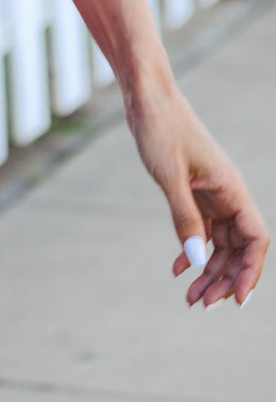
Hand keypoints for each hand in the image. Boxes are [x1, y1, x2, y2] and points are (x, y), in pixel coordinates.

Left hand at [126, 81, 267, 307]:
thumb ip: (185, 218)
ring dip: (207, 269)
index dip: (250, 272)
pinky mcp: (192, 188)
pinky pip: (200, 227)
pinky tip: (177, 268)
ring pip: (218, 240)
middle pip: (237, 246)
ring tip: (189, 296)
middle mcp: (226, 192)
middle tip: (201, 305)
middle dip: (223, 278)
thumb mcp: (169, 176)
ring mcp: (210, 191)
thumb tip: (198, 261)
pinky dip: (191, 248)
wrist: (146, 96)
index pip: (255, 239)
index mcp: (231, 188)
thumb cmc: (160, 127)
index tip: (236, 301)